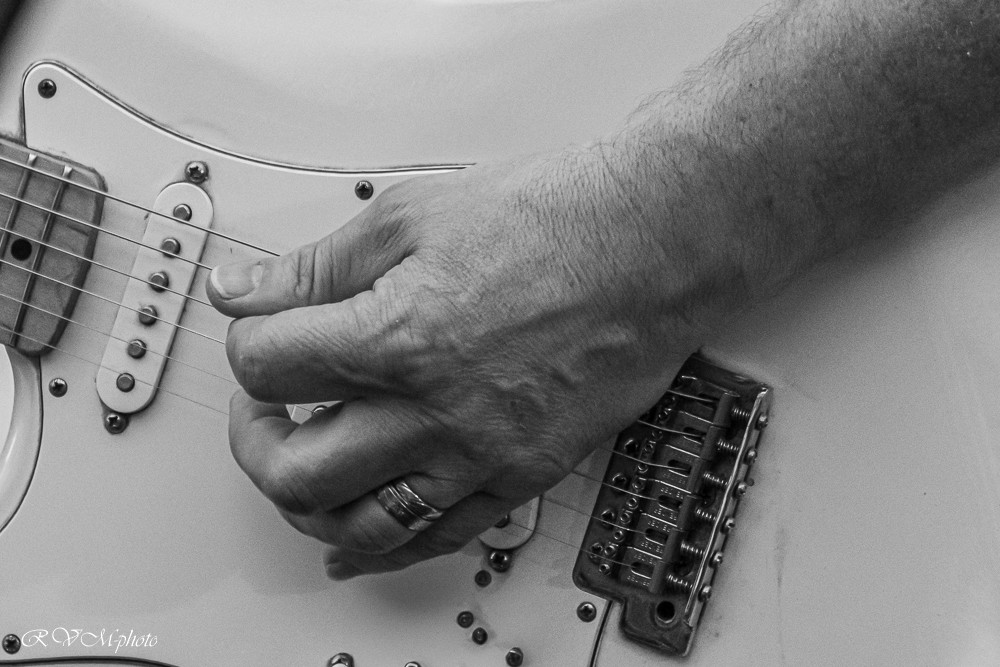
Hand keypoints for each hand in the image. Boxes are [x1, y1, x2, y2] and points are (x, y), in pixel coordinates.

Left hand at [207, 149, 704, 575]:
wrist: (648, 246)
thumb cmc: (550, 221)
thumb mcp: (412, 215)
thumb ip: (316, 266)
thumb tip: (247, 291)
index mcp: (396, 336)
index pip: (266, 367)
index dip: (247, 343)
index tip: (262, 331)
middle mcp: (434, 409)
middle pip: (295, 470)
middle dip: (254, 442)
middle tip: (264, 412)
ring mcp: (481, 453)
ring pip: (360, 528)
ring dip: (307, 507)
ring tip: (304, 469)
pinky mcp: (521, 475)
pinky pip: (439, 540)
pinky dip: (384, 552)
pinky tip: (356, 547)